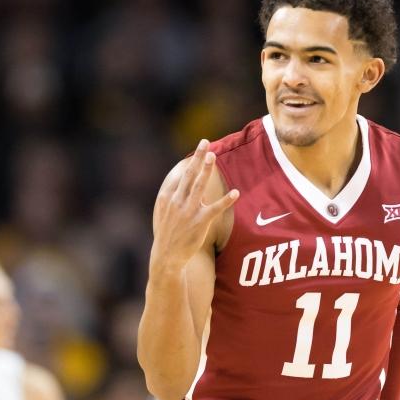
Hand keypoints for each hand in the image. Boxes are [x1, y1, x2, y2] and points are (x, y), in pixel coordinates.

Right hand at [150, 140, 238, 270]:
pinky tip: (236, 193)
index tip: (200, 148)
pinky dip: (226, 200)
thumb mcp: (163, 213)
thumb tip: (181, 182)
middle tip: (205, 143)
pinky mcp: (200, 222)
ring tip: (213, 156)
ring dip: (207, 170)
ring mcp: (188, 211)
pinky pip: (215, 208)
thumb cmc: (167, 234)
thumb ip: (172, 197)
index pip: (180, 175)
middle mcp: (176, 201)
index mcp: (167, 198)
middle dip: (198, 158)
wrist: (166, 256)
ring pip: (199, 186)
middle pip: (188, 175)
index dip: (191, 161)